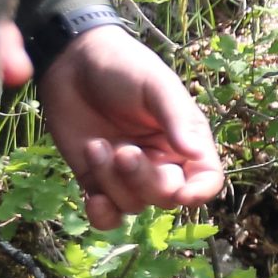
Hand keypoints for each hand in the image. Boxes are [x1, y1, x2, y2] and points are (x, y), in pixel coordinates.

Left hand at [37, 26, 226, 229]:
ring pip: (133, 204)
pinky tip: (92, 198)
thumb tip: (198, 155)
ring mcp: (127, 174)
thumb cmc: (124, 67)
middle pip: (166, 196)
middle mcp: (161, 160)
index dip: (199, 192)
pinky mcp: (95, 180)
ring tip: (95, 146)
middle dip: (143, 179)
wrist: (72, 62)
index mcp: (185, 139)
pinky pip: (107, 215)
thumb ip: (177, 120)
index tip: (182, 195)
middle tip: (122, 151)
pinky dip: (102, 214)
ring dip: (113, 182)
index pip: (206, 178)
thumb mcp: (156, 86)